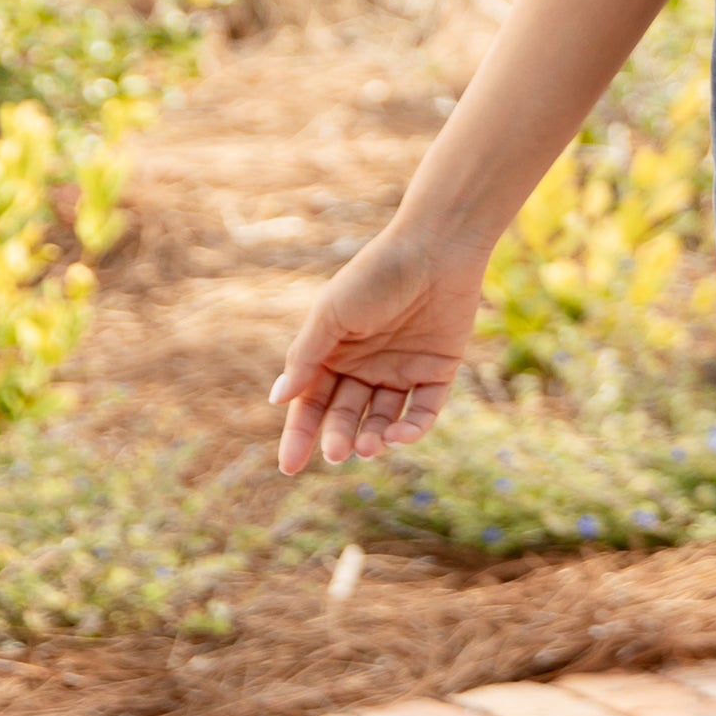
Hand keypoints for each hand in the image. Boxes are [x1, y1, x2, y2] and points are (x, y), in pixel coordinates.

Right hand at [269, 222, 489, 473]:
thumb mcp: (331, 316)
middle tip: (336, 453)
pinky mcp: (438, 371)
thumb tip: (277, 401)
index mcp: (333, 351)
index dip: (299, 434)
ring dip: (373, 438)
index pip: (311, 402)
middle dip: (338, 436)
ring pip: (382, 419)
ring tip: (367, 447)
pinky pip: (423, 410)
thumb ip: (305, 358)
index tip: (288, 466)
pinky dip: (411, 428)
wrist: (435, 249)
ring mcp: (402, 370)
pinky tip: (397, 435)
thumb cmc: (375, 275)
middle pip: (345, 415)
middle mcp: (366, 365)